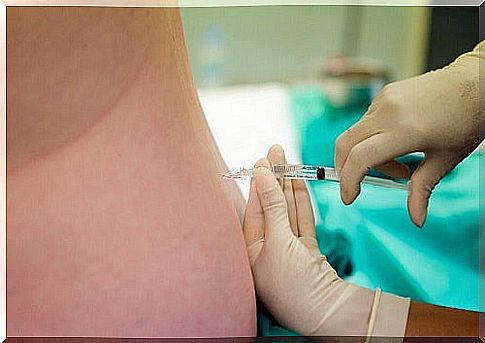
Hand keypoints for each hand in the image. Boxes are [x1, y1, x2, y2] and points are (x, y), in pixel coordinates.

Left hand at [243, 145, 379, 335]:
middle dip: (273, 180)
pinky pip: (301, 221)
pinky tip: (298, 182)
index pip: (252, 211)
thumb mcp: (278, 240)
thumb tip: (262, 173)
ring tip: (286, 159)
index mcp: (249, 253)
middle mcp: (266, 251)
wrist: (327, 311)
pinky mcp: (307, 251)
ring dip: (287, 186)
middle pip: (270, 208)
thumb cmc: (292, 284)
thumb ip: (272, 205)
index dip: (258, 185)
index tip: (261, 162)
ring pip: (287, 212)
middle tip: (275, 151)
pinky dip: (301, 202)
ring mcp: (288, 250)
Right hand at [335, 42, 482, 226]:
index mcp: (405, 131)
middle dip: (345, 168)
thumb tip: (417, 219)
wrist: (474, 83)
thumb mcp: (445, 160)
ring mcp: (383, 100)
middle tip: (358, 184)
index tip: (350, 197)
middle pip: (345, 144)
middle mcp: (388, 113)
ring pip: (356, 134)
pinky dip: (372, 139)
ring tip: (397, 163)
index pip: (360, 159)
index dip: (348, 181)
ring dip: (364, 155)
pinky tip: (395, 143)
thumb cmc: (465, 122)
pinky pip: (366, 122)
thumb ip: (422, 190)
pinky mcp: (384, 94)